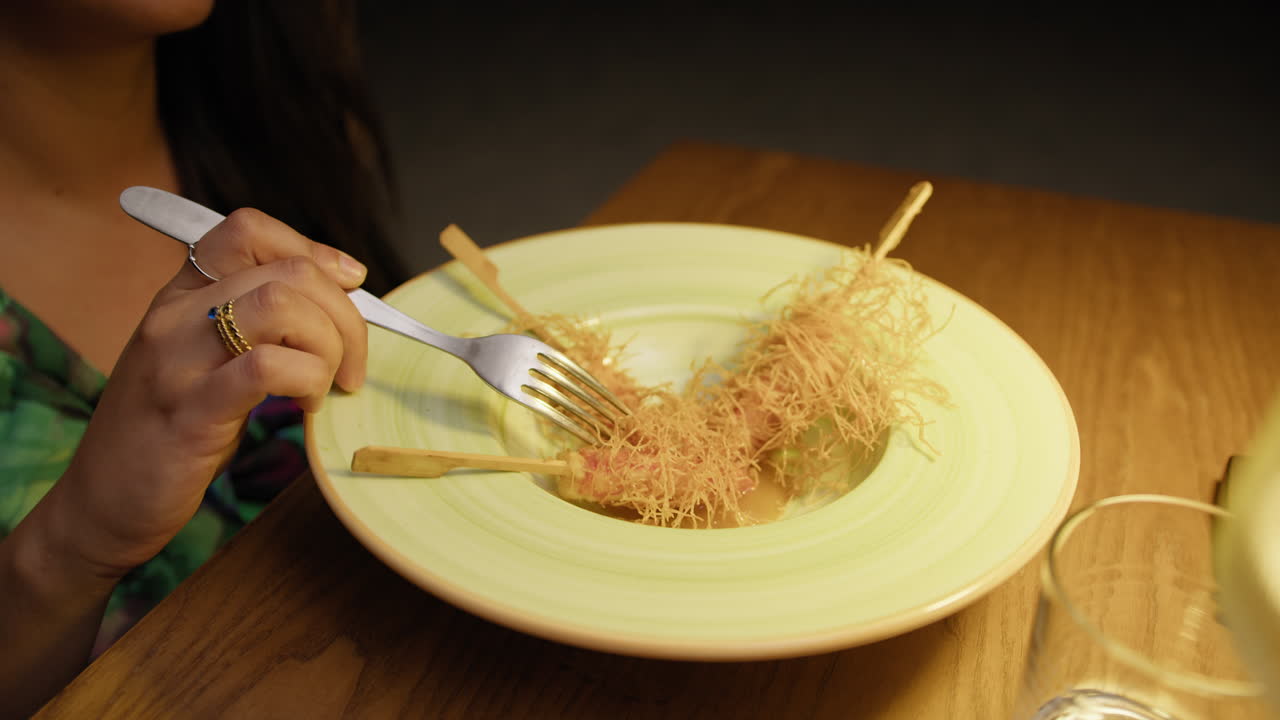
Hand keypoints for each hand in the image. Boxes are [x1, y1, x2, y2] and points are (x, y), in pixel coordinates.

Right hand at [49, 208, 368, 577]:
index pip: (248, 230)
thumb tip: (334, 307)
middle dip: (344, 314)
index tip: (349, 284)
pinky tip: (308, 405)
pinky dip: (307, 379)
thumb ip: (252, 327)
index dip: (312, 250)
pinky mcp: (190, 412)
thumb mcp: (203, 362)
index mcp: (179, 296)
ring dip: (329, 344)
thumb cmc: (167, 434)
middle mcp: (174, 316)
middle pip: (287, 271)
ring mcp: (177, 361)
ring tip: (328, 384)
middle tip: (351, 363)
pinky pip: (266, 367)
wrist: (100, 503)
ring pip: (281, 305)